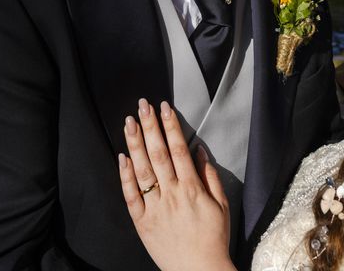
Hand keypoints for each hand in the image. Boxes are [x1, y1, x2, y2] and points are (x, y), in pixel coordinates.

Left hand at [118, 99, 235, 270]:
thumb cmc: (213, 238)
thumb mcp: (221, 205)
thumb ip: (210, 176)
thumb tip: (199, 151)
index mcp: (192, 189)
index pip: (178, 149)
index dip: (170, 126)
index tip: (164, 108)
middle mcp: (171, 194)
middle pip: (158, 154)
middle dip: (150, 127)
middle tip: (143, 105)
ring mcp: (154, 208)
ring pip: (142, 170)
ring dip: (134, 144)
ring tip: (129, 122)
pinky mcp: (142, 222)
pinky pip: (130, 196)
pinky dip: (125, 176)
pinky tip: (122, 157)